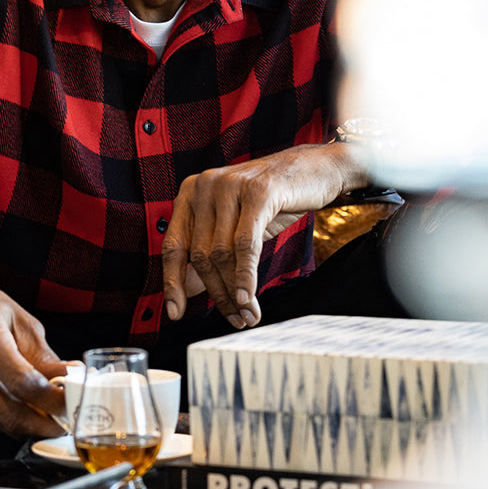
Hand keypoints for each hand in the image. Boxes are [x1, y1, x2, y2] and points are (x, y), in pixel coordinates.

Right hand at [0, 250, 67, 437]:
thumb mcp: (19, 319)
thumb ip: (44, 354)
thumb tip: (71, 378)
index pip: (24, 383)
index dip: (52, 400)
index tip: (72, 402)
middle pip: (13, 415)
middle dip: (45, 426)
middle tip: (67, 422)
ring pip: (4, 424)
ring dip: (32, 425)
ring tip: (52, 413)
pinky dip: (14, 419)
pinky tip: (26, 407)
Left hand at [161, 143, 365, 328]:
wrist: (315, 170)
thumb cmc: (271, 201)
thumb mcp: (233, 225)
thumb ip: (209, 251)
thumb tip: (186, 291)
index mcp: (191, 192)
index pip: (174, 245)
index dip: (173, 282)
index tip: (175, 313)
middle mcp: (204, 185)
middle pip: (200, 255)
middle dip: (216, 294)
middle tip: (235, 318)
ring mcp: (229, 185)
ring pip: (222, 253)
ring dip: (234, 292)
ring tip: (248, 314)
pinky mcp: (258, 192)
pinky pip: (245, 245)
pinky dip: (245, 276)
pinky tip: (248, 296)